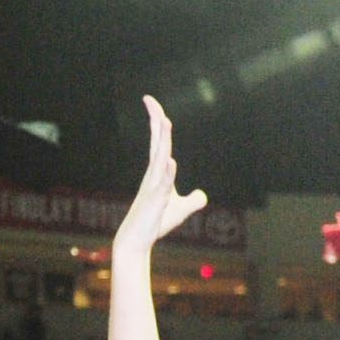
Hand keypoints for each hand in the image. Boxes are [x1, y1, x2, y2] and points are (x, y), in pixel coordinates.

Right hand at [117, 98, 208, 251]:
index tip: (150, 102)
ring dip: (162, 141)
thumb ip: (192, 201)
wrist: (137, 240)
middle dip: (155, 121)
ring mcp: (153, 187)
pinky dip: (167, 173)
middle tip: (149, 100)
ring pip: (159, 159)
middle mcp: (153, 175)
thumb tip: (202, 196)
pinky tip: (170, 162)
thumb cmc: (155, 222)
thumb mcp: (180, 210)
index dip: (157, 121)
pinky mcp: (154, 202)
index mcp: (157, 172)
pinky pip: (162, 185)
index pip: (159, 142)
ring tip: (164, 122)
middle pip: (157, 143)